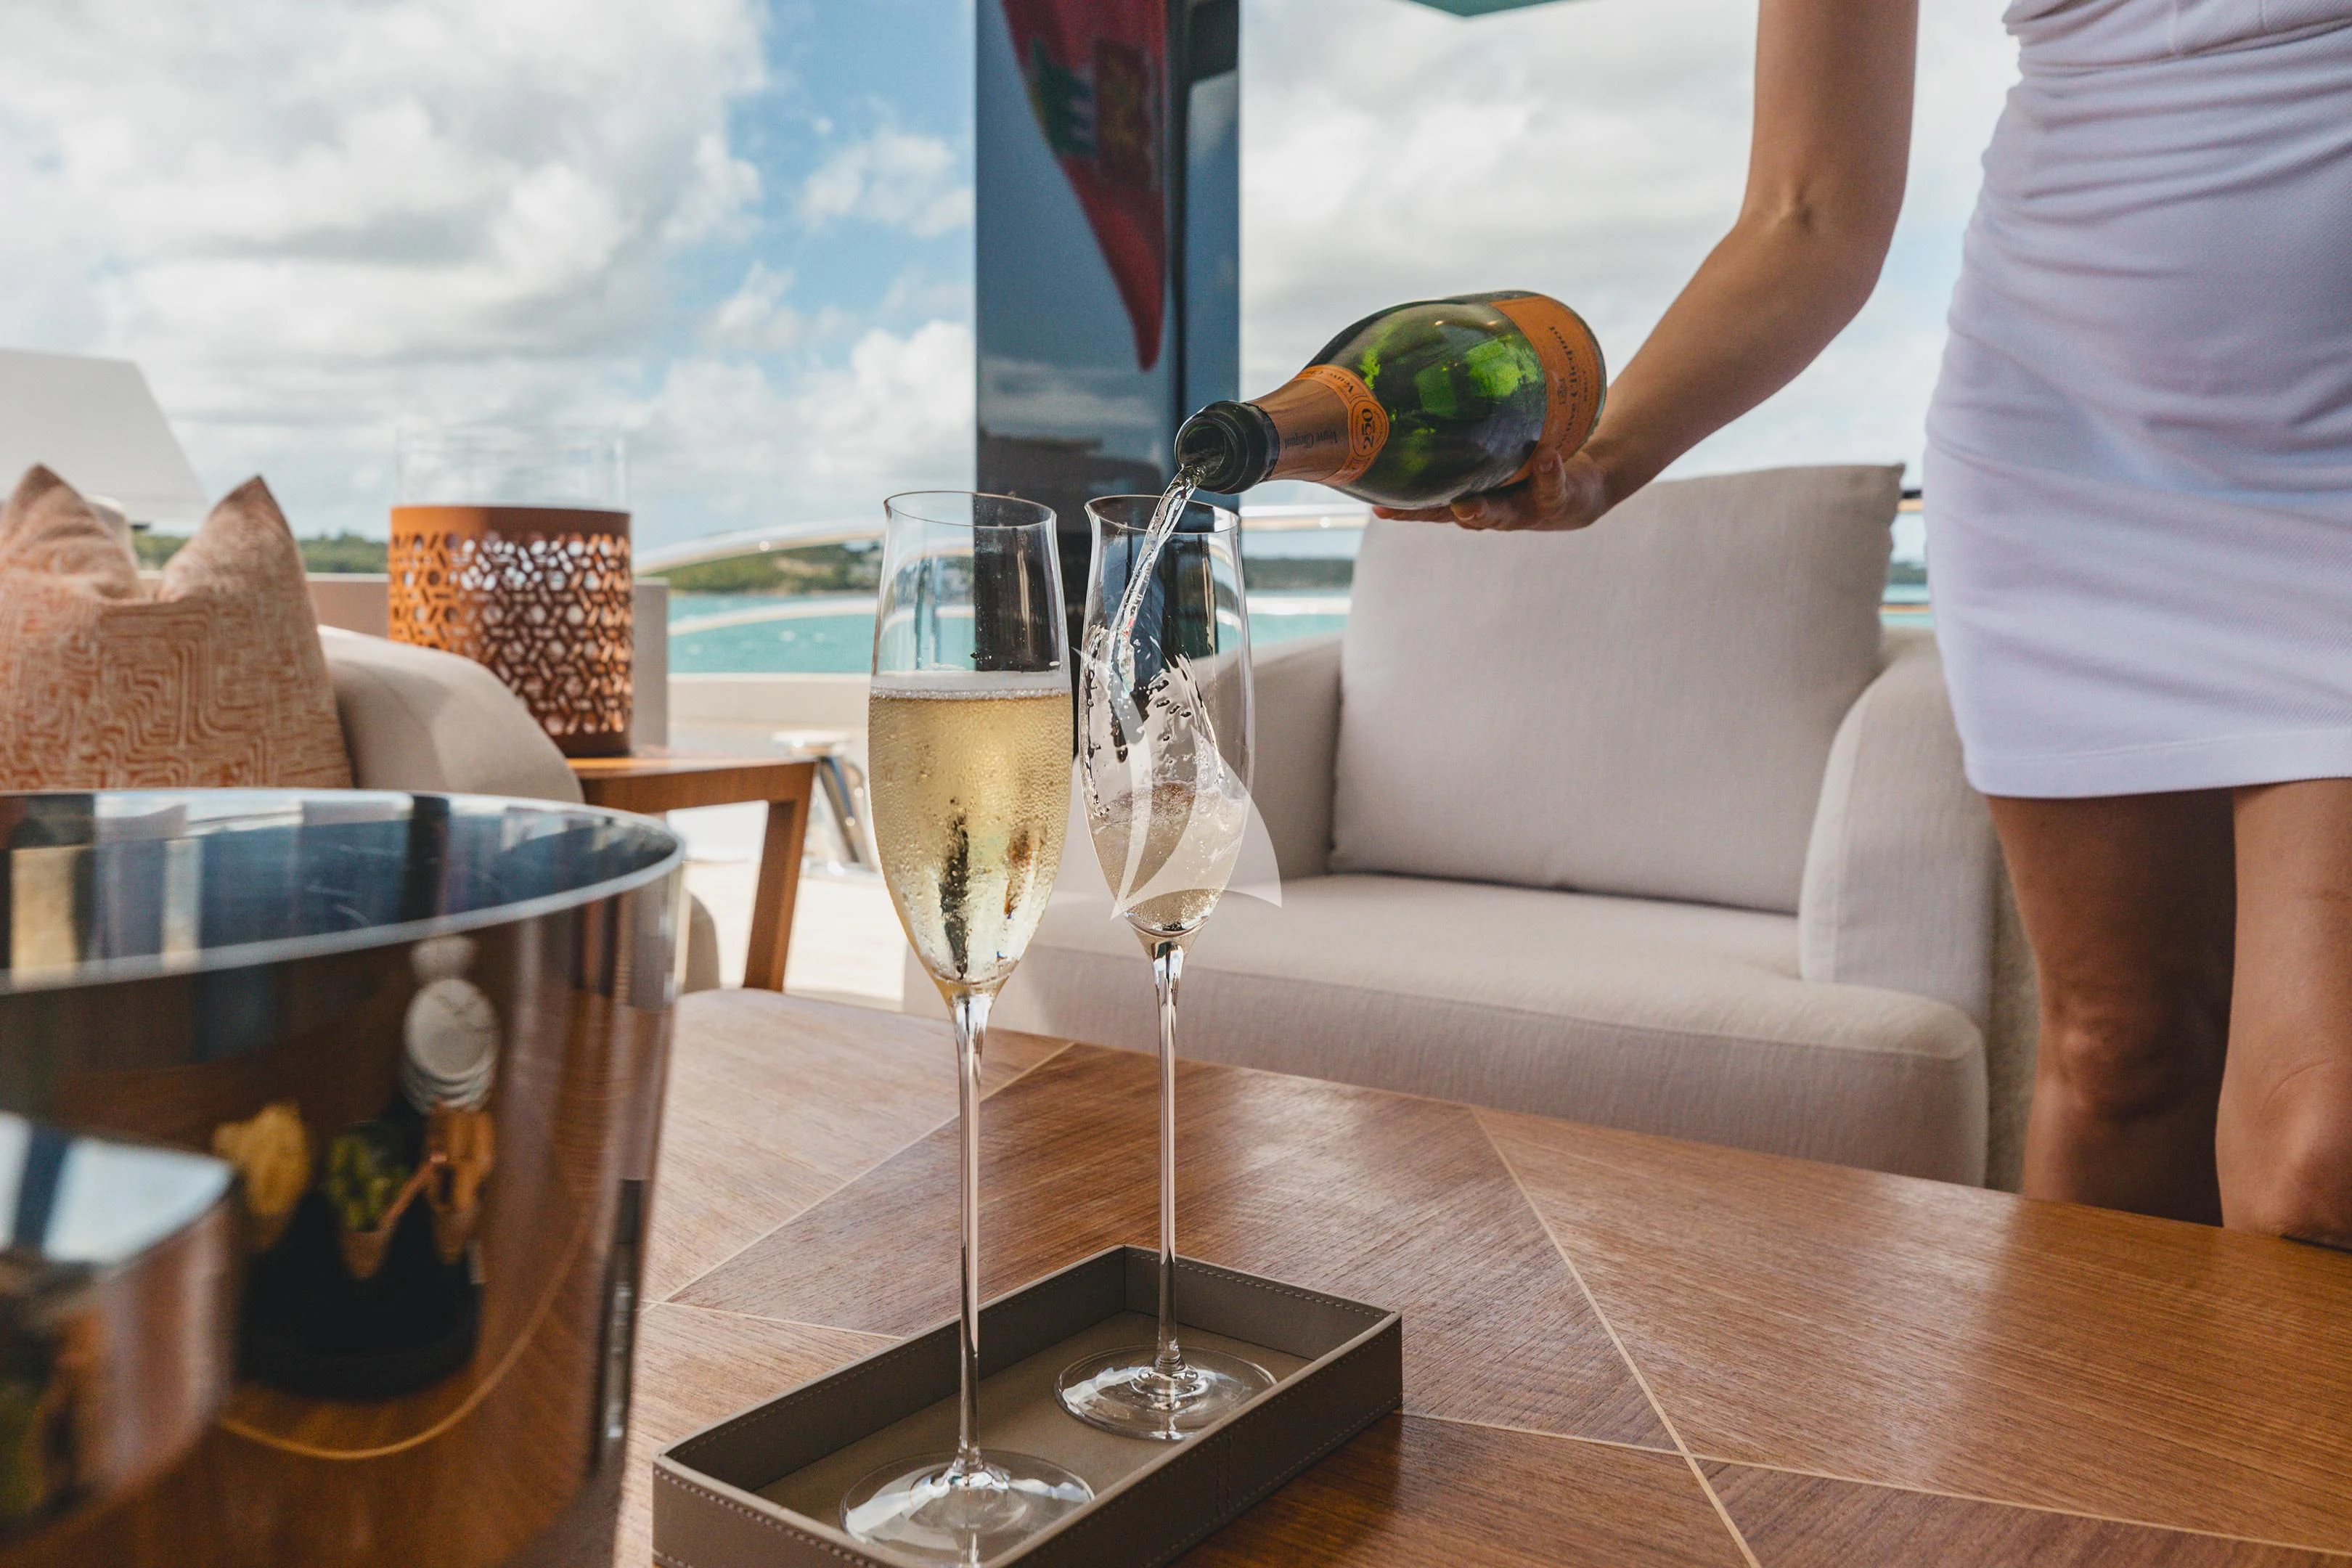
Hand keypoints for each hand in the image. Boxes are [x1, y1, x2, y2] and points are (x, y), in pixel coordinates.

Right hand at [1371, 446, 1612, 531]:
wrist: (1584, 488)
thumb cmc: (1526, 466)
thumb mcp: (1495, 451)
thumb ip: (1464, 435)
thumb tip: (1420, 396)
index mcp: (1472, 500)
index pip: (1432, 507)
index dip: (1404, 509)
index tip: (1377, 506)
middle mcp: (1495, 512)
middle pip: (1462, 516)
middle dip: (1436, 514)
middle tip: (1407, 511)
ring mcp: (1526, 509)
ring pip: (1502, 515)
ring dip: (1485, 510)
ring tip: (1468, 503)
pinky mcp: (1559, 497)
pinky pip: (1553, 484)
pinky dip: (1549, 471)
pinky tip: (1545, 455)